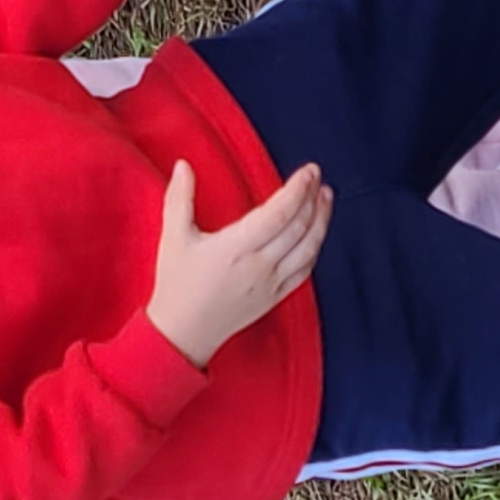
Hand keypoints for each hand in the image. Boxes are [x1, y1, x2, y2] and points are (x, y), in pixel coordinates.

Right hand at [142, 159, 327, 369]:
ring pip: (307, 250)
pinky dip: (314, 249)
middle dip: (312, 199)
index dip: (297, 190)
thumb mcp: (173, 238)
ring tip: (326, 198)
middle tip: (317, 176)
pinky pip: (303, 271)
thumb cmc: (176, 285)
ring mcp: (270, 284)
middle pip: (297, 228)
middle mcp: (259, 266)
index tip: (309, 171)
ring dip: (321, 222)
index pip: (278, 214)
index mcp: (235, 248)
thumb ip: (179, 198)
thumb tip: (183, 166)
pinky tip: (316, 234)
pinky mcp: (274, 297)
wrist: (183, 333)